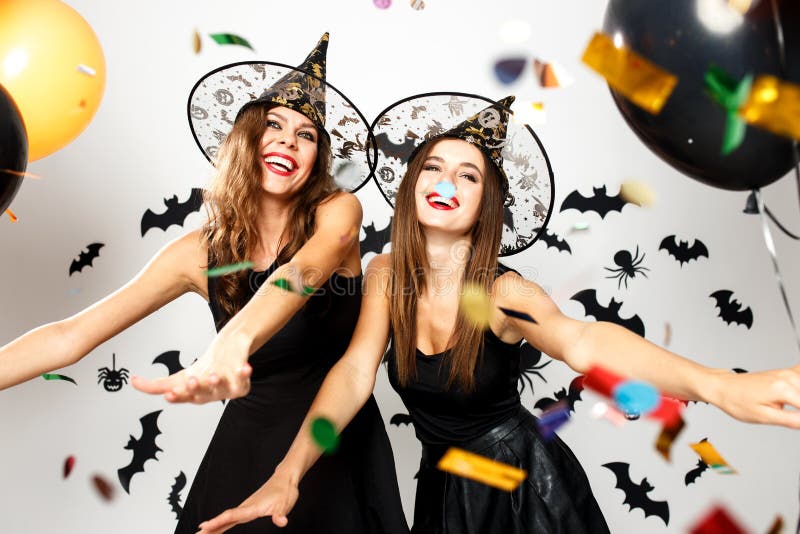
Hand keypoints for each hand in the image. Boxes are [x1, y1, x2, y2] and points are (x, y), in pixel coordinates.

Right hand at [131, 335, 252, 403]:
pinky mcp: (242, 383)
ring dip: (217, 383)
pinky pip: (244, 380)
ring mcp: (226, 390)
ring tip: (214, 374)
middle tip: (191, 380)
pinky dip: (245, 375)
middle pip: (203, 394)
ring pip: (223, 389)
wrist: (227, 357)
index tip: (169, 394)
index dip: (177, 396)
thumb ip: (154, 385)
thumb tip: (132, 382)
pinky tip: (245, 368)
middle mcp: (209, 395)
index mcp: (192, 396)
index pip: (183, 397)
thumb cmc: (202, 371)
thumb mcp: (177, 378)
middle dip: (197, 388)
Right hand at [195, 471, 298, 532]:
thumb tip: (282, 522)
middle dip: (210, 527)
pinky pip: (231, 518)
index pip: (231, 516)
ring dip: (214, 526)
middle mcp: (246, 507)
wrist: (285, 478)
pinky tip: (218, 529)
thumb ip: (281, 514)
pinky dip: (222, 524)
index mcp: (252, 507)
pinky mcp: (248, 508)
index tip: (204, 526)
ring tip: (201, 533)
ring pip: (226, 518)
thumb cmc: (285, 490)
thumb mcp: (286, 503)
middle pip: (224, 518)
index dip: (218, 522)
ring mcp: (246, 507)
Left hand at [710, 365, 799, 426]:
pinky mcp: (787, 372)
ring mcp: (788, 373)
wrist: (723, 387)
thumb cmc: (736, 401)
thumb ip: (792, 420)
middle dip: (799, 410)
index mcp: (784, 388)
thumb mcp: (764, 417)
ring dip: (799, 401)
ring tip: (785, 409)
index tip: (796, 421)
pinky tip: (794, 399)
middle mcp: (788, 377)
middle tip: (787, 415)